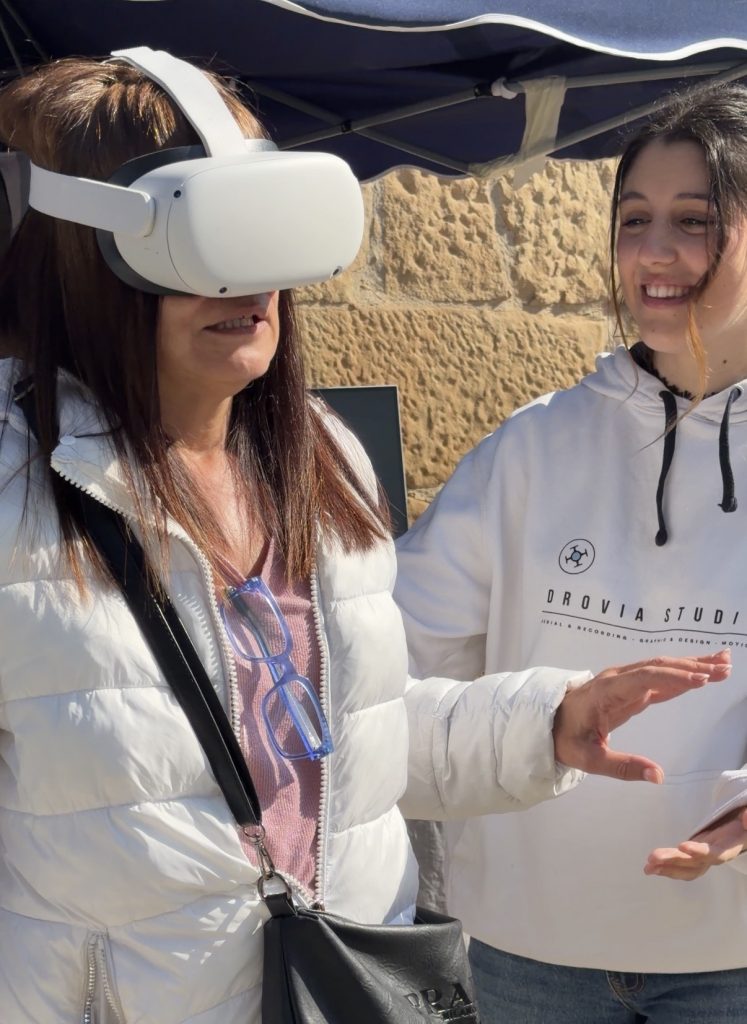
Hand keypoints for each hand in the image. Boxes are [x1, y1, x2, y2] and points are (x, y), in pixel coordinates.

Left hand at [553, 650, 730, 781]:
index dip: (673, 677)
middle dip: (692, 666)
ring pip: (662, 668)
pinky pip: (659, 677)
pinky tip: (703, 672)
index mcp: (606, 692)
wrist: (548, 723)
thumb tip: (658, 776)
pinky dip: (683, 673)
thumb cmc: (567, 739)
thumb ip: (623, 767)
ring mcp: (624, 681)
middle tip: (725, 667)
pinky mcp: (630, 687)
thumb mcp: (589, 760)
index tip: (701, 680)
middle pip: (658, 667)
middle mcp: (617, 679)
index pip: (644, 679)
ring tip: (724, 664)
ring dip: (693, 665)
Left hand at [645, 806, 746, 879]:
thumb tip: (746, 820)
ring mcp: (706, 857)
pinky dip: (667, 867)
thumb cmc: (745, 820)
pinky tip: (651, 867)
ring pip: (687, 868)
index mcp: (731, 846)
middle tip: (653, 857)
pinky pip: (683, 865)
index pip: (715, 853)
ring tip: (647, 867)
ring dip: (667, 868)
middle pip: (696, 863)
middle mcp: (717, 855)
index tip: (683, 846)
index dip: (700, 852)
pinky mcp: (697, 855)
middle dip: (674, 861)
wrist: (744, 826)